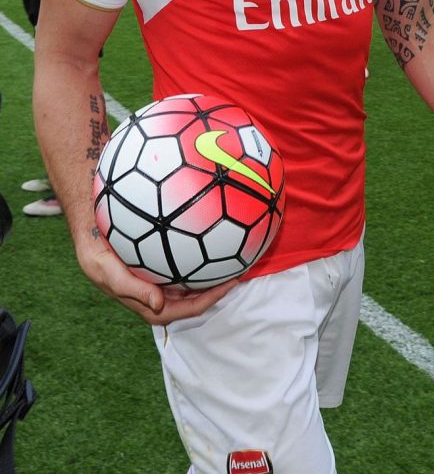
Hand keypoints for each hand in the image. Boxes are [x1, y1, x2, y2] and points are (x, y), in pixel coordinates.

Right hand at [79, 237, 237, 323]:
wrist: (89, 229)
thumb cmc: (95, 251)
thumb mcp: (105, 270)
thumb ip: (131, 288)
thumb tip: (159, 304)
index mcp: (146, 302)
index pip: (184, 310)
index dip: (208, 301)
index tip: (229, 285)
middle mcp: (156, 293)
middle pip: (193, 300)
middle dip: (216, 291)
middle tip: (239, 273)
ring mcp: (158, 278)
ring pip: (190, 284)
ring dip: (210, 276)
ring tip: (233, 260)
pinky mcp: (158, 263)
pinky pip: (183, 265)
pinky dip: (198, 259)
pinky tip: (212, 240)